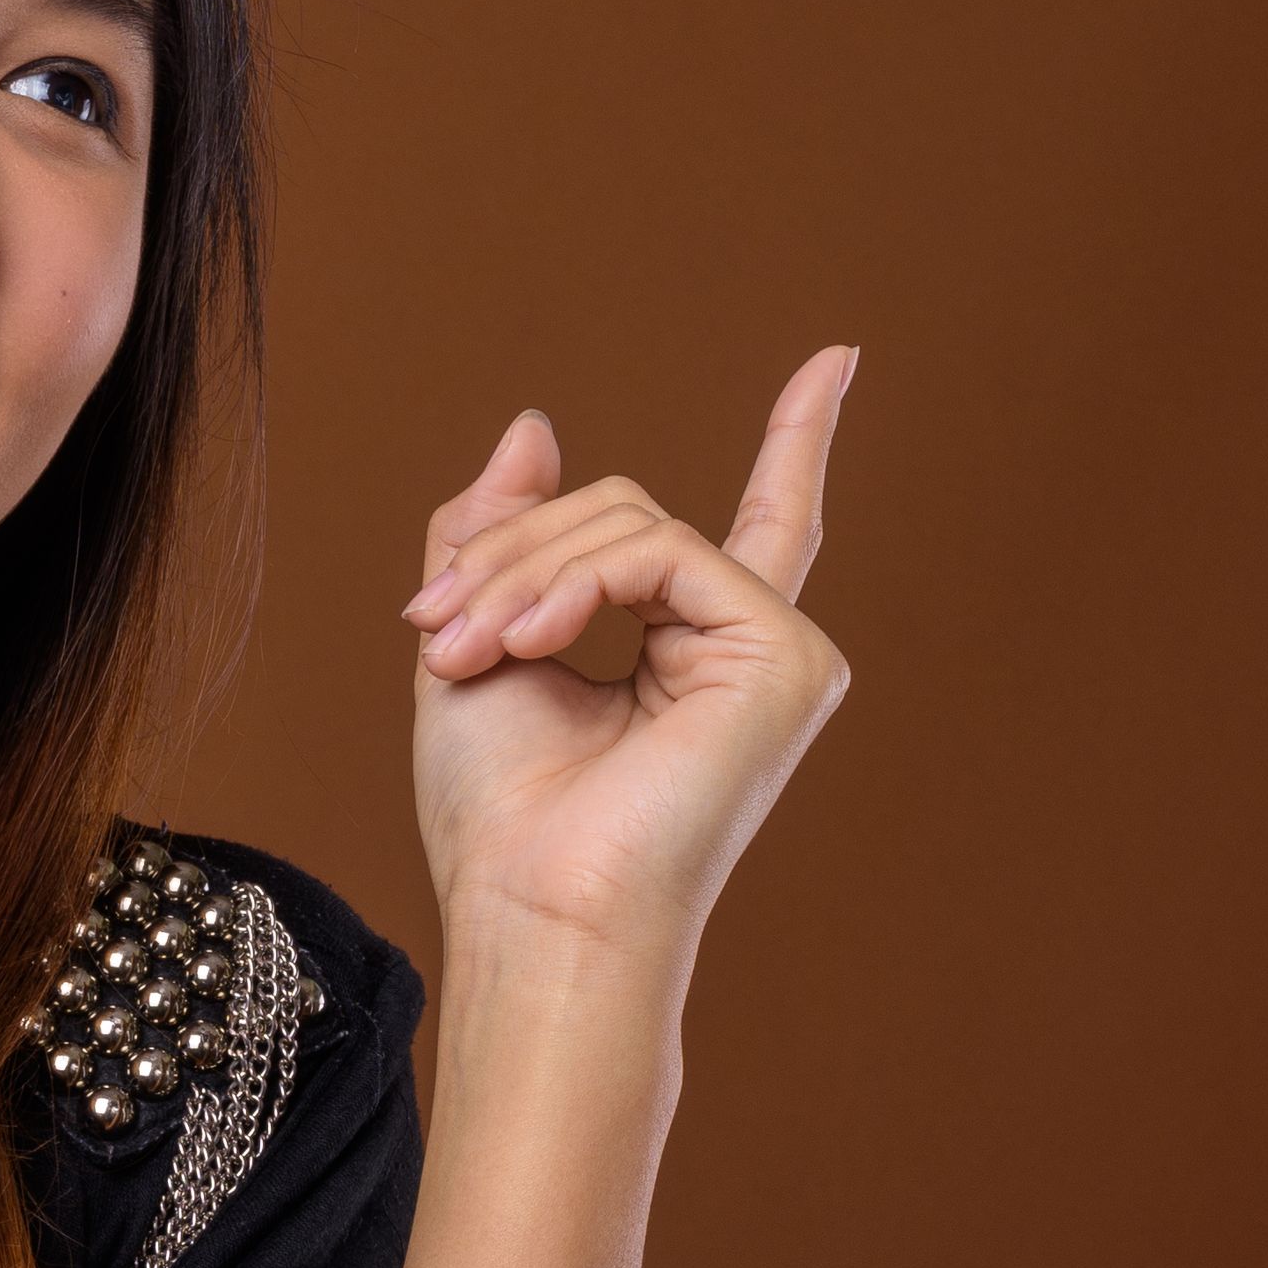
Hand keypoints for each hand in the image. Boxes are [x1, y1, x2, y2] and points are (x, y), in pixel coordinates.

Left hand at [400, 353, 861, 971]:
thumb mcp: (474, 643)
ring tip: (458, 651)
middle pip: (625, 513)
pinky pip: (661, 550)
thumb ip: (499, 536)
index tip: (839, 359)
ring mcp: (777, 649)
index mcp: (692, 649)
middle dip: (508, 553)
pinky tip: (527, 644)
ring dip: (516, 575)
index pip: (759, 523)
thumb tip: (534, 425)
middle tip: (428, 630)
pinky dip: (571, 584)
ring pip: (632, 522)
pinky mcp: (783, 656)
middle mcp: (748, 643)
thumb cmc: (501, 815)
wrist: (533, 908)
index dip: (799, 439)